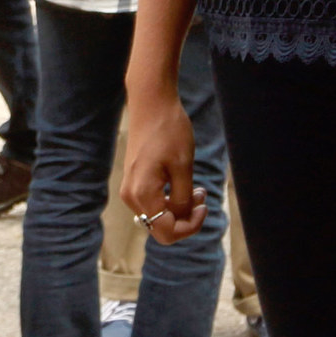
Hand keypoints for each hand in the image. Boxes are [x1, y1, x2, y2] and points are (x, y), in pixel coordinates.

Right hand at [117, 91, 206, 243]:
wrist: (151, 104)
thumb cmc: (169, 132)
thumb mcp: (183, 167)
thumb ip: (182, 198)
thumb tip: (180, 217)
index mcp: (142, 194)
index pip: (167, 232)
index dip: (190, 227)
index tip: (204, 207)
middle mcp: (131, 196)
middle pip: (161, 228)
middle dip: (185, 219)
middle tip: (202, 197)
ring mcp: (131, 189)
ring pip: (158, 217)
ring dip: (179, 210)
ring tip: (197, 190)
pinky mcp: (134, 182)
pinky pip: (153, 204)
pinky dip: (170, 201)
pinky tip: (183, 185)